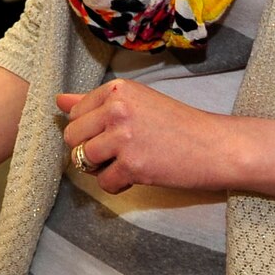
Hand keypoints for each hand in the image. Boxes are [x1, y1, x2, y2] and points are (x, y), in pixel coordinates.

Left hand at [57, 80, 235, 195]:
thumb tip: (57, 100)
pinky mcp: (132, 166)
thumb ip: (95, 102)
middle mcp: (117, 109)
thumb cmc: (179, 125)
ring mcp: (123, 138)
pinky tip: (138, 175)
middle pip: (72, 137)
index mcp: (118, 90)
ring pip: (82, 161)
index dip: (91, 130)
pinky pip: (103, 183)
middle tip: (119, 152)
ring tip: (129, 162)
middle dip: (90, 150)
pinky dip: (118, 185)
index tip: (115, 133)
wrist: (217, 147)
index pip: (75, 113)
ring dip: (102, 168)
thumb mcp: (137, 103)